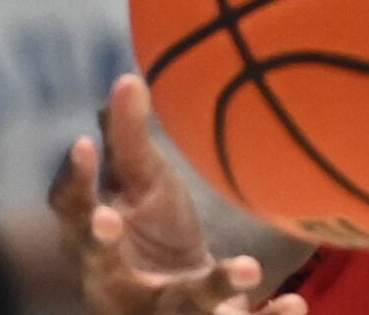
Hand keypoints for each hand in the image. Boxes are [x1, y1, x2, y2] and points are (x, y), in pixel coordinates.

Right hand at [50, 75, 306, 314]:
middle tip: (109, 221)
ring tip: (249, 270)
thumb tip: (127, 78)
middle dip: (100, 243)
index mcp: (96, 237)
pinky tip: (297, 301)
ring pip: (179, 306)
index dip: (73, 179)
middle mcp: (116, 281)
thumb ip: (129, 140)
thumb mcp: (139, 186)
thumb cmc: (148, 231)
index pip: (71, 209)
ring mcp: (160, 311)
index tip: (84, 143)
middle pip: (101, 265)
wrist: (177, 302)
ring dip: (212, 289)